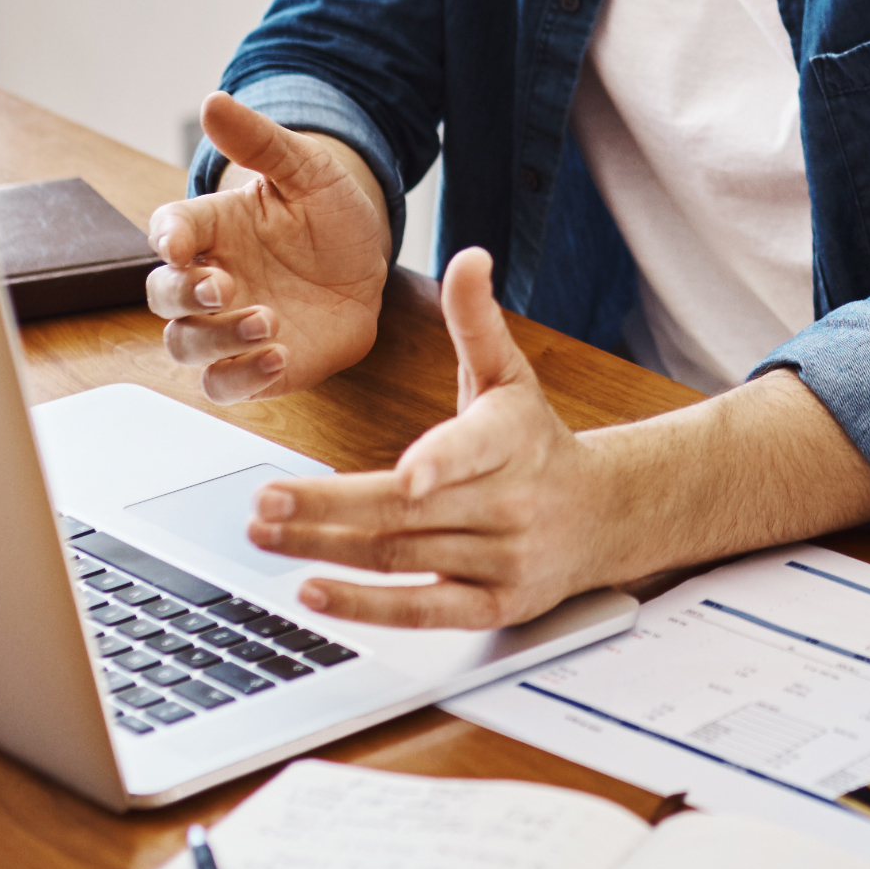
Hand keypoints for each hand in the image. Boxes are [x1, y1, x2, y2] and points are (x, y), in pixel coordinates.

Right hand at [142, 93, 393, 401]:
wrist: (367, 260)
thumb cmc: (327, 210)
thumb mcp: (305, 168)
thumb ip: (260, 142)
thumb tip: (213, 102)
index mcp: (211, 229)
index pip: (168, 231)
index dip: (167, 237)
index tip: (178, 241)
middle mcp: (211, 281)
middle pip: (162, 297)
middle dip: (183, 295)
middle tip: (224, 287)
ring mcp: (229, 327)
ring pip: (186, 346)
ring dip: (214, 339)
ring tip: (266, 322)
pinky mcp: (259, 365)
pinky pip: (226, 384)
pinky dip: (240, 377)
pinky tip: (278, 357)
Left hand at [243, 248, 619, 628]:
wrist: (606, 516)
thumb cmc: (537, 441)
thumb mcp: (510, 376)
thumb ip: (477, 320)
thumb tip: (467, 255)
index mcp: (511, 440)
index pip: (473, 452)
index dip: (440, 464)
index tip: (406, 475)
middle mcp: (510, 504)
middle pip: (408, 511)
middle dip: (330, 508)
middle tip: (263, 500)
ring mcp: (502, 560)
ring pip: (402, 558)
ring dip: (327, 549)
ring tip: (264, 534)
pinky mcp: (492, 606)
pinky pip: (422, 613)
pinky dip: (366, 609)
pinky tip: (312, 592)